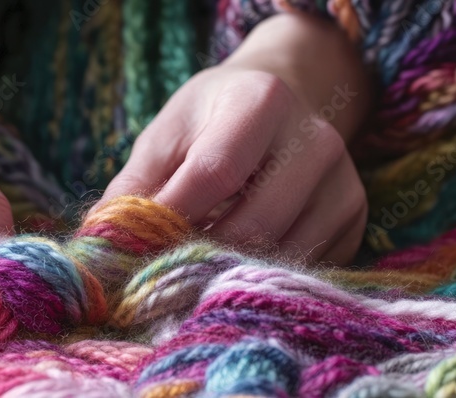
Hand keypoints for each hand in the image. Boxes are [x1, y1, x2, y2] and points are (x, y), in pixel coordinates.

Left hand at [98, 14, 370, 263]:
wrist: (276, 107)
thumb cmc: (207, 123)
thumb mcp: (164, 137)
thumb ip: (133, 188)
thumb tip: (102, 244)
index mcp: (261, 101)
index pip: (215, 172)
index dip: (171, 217)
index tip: (135, 245)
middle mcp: (315, 139)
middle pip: (255, 223)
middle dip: (200, 254)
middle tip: (161, 269)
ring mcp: (343, 181)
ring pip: (282, 253)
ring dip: (229, 271)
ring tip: (194, 266)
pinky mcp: (354, 217)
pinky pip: (305, 266)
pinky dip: (262, 274)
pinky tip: (236, 260)